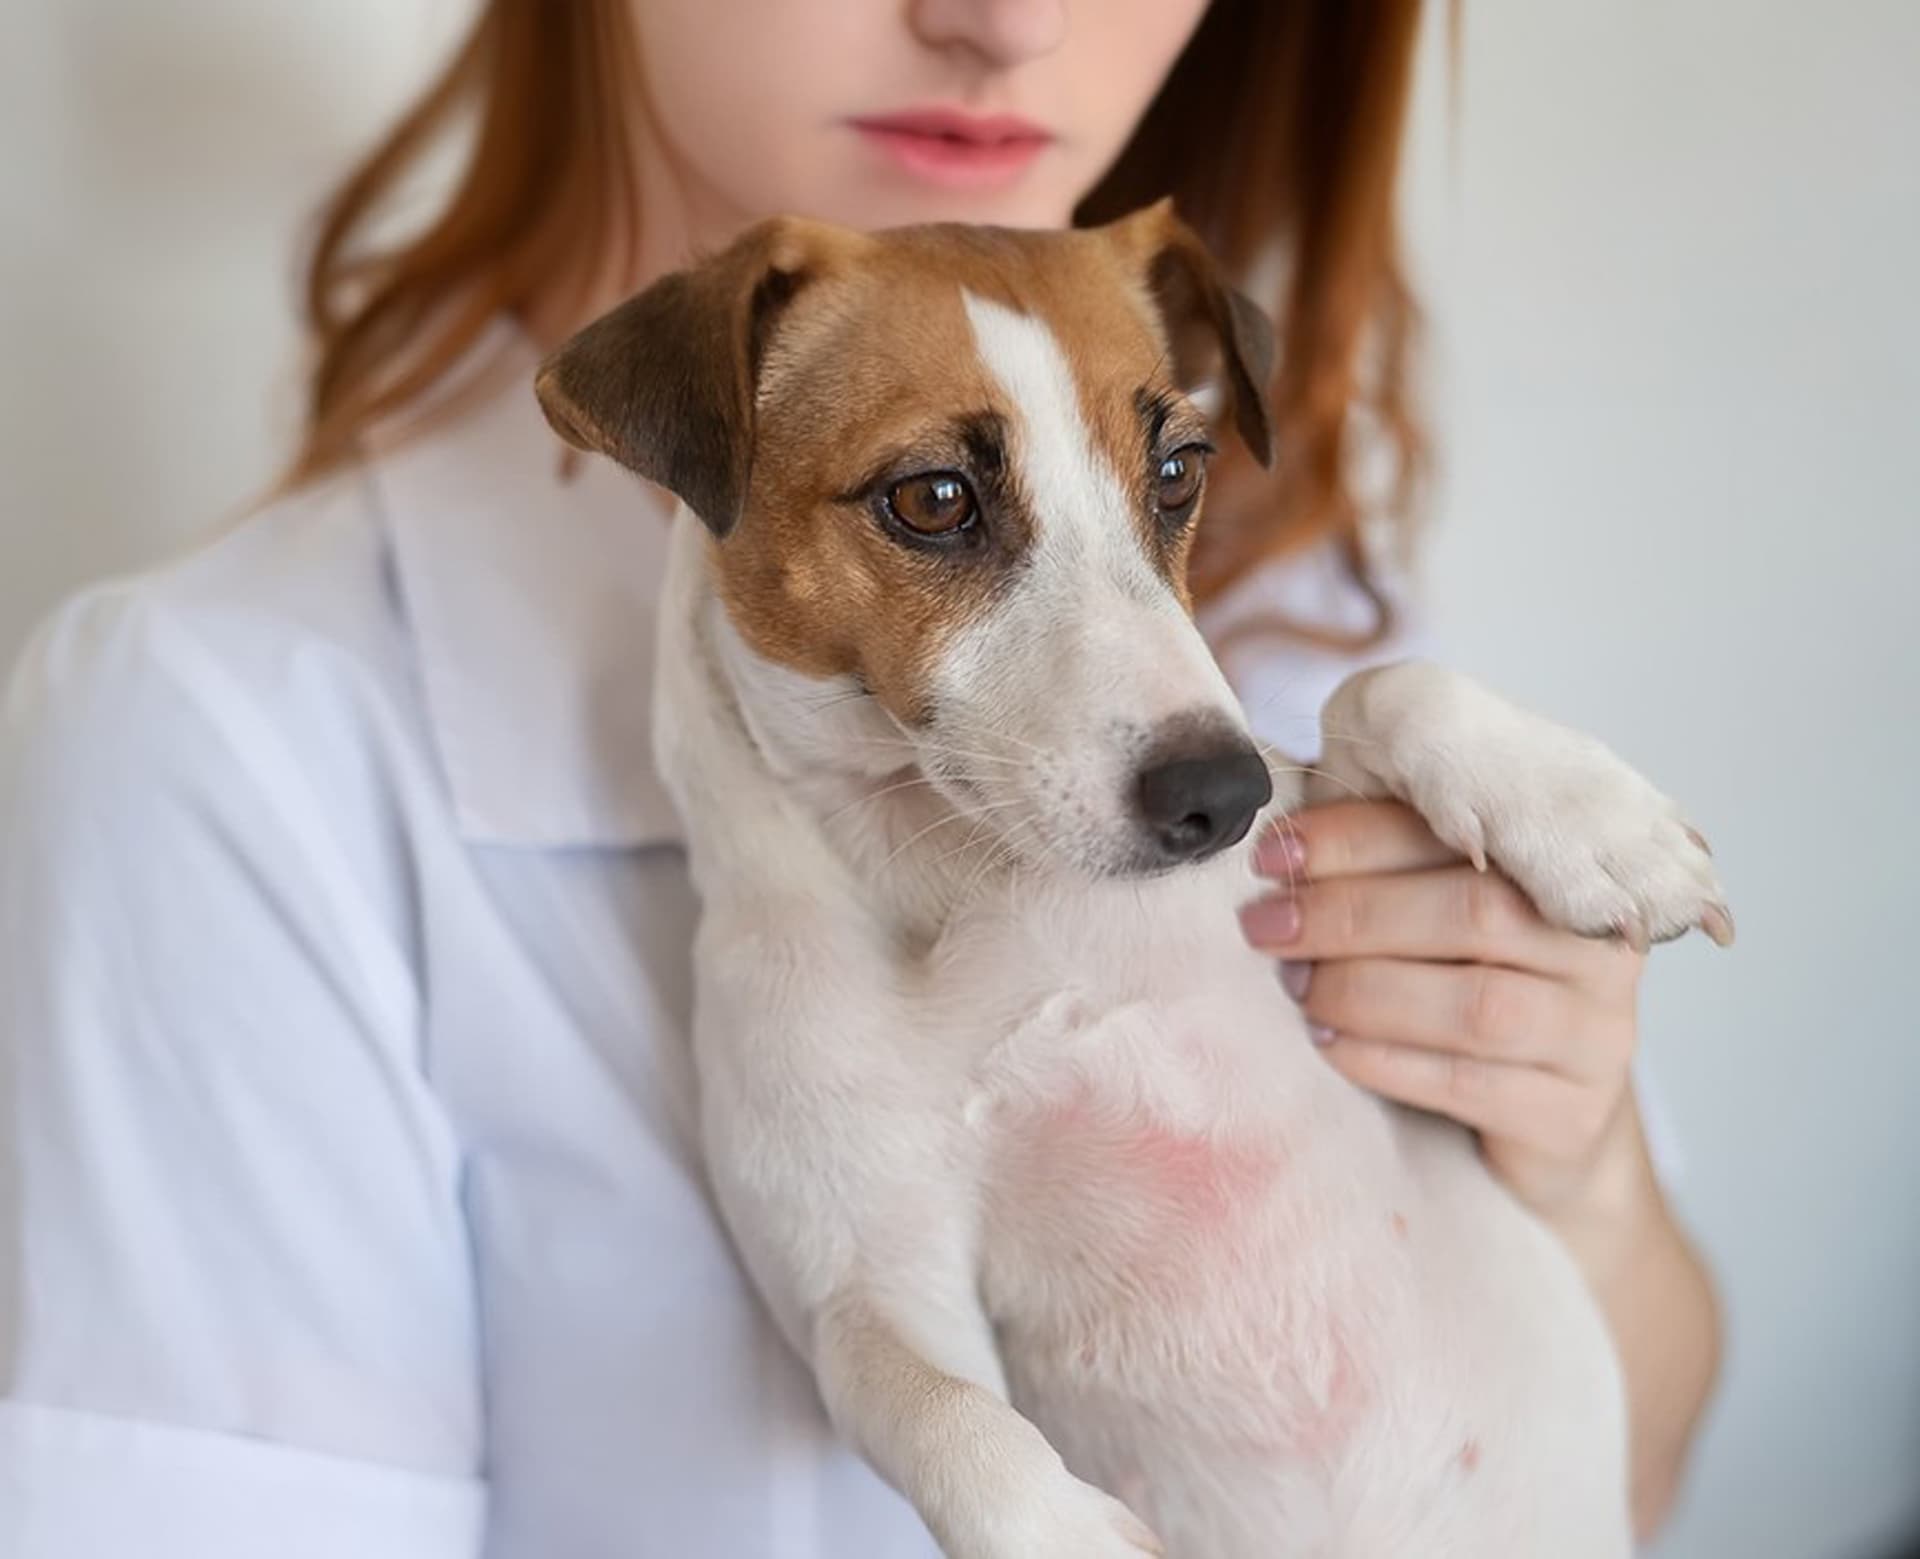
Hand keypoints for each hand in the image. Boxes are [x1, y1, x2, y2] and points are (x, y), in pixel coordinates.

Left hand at [1238, 799, 1648, 1216]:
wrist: (1551, 1117)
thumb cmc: (1476, 988)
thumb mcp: (1445, 917)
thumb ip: (1394, 867)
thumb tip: (1283, 842)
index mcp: (1568, 873)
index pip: (1461, 835)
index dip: (1357, 838)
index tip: (1273, 856)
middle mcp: (1597, 949)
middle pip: (1475, 913)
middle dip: (1351, 915)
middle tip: (1267, 927)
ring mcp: (1596, 1036)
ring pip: (1477, 1004)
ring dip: (1364, 991)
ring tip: (1297, 988)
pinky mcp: (1570, 1114)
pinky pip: (1467, 1082)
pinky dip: (1383, 1059)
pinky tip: (1329, 1045)